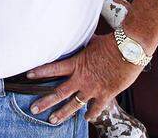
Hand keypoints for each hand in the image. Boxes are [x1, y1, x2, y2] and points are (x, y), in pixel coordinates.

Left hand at [26, 33, 144, 123]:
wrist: (129, 49)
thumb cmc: (112, 43)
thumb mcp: (93, 42)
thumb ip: (84, 44)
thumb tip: (80, 35)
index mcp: (77, 64)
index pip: (53, 68)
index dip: (40, 72)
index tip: (28, 75)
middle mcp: (82, 78)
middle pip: (59, 93)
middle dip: (45, 101)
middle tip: (34, 109)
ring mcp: (92, 88)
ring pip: (73, 105)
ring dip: (62, 113)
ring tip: (52, 120)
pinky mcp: (105, 94)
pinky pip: (95, 108)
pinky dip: (90, 114)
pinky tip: (86, 118)